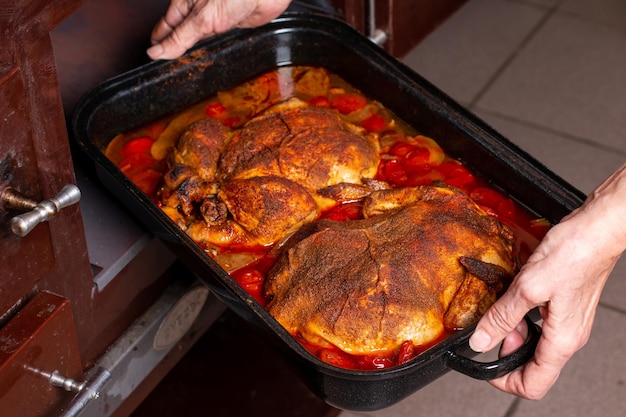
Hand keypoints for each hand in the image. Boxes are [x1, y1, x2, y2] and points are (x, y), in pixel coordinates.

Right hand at [148, 0, 291, 59]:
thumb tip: (157, 52)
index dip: (159, 46)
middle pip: (180, 35)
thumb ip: (180, 38)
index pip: (164, 29)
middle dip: (176, 50)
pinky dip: (212, 50)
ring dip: (195, 52)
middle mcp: (197, 11)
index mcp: (184, 4)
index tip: (154, 63)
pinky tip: (209, 58)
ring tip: (188, 68)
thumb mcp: (202, 19)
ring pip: (198, 40)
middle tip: (170, 70)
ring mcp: (213, 19)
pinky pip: (216, 41)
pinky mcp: (229, 26)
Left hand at [469, 163, 625, 398]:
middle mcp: (568, 337)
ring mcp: (567, 323)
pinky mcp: (563, 308)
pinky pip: (538, 324)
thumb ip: (502, 317)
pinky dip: (521, 316)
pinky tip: (514, 296)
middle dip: (506, 350)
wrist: (595, 230)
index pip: (533, 384)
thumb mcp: (528, 287)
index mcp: (562, 340)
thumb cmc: (574, 254)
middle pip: (531, 365)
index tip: (484, 366)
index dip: (505, 381)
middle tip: (494, 326)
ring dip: (513, 331)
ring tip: (505, 307)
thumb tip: (480, 341)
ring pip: (533, 343)